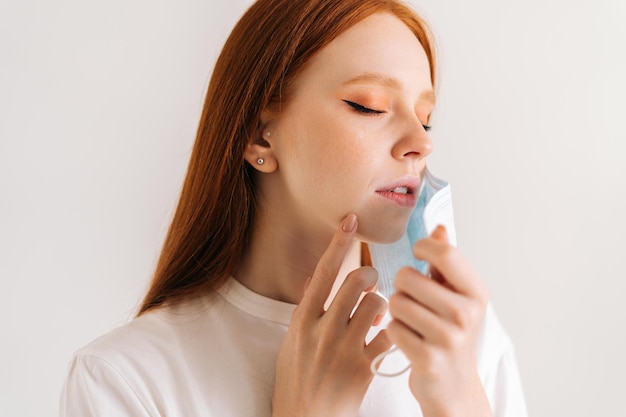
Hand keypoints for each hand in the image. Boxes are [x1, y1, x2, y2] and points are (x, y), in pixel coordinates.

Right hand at [272, 214, 390, 416]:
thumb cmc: (297, 380)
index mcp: (302, 320)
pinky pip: (388, 336)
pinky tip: (385, 337)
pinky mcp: (363, 368)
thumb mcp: (292, 342)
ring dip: (382, 304)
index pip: (322, 272)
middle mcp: (322, 330)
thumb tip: (318, 282)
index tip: (351, 221)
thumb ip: (307, 312)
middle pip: (356, 281)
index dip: (338, 243)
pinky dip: (391, 332)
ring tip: (377, 314)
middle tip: (371, 283)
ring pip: (376, 304)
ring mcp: (343, 349)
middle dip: (370, 275)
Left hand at [387, 225, 492, 416]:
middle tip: (412, 298)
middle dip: (402, 286)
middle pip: (409, 277)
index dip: (422, 248)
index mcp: (476, 293)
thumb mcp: (456, 296)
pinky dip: (395, 332)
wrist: (454, 386)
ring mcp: (449, 338)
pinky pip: (393, 328)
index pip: (445, 253)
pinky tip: (409, 340)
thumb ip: (446, 262)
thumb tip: (438, 228)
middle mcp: (467, 314)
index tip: (417, 254)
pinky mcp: (428, 359)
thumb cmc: (450, 333)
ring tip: (411, 321)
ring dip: (397, 311)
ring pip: (397, 302)